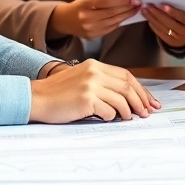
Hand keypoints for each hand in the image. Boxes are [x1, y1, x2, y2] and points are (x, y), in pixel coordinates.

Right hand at [29, 60, 160, 122]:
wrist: (35, 98)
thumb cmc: (57, 93)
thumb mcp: (81, 79)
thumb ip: (101, 82)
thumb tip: (127, 97)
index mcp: (95, 65)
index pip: (126, 75)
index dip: (141, 89)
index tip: (149, 101)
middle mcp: (95, 72)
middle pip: (128, 86)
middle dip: (141, 101)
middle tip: (146, 113)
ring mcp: (91, 85)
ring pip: (122, 98)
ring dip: (129, 111)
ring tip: (130, 118)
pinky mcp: (86, 99)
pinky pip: (109, 110)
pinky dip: (113, 116)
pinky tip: (111, 119)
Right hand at [49, 0, 141, 40]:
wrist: (65, 20)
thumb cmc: (79, 6)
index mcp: (86, 4)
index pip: (108, 2)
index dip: (123, 1)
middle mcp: (87, 17)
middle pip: (113, 13)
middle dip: (128, 8)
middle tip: (139, 4)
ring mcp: (90, 28)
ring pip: (113, 22)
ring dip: (126, 16)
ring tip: (135, 10)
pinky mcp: (93, 36)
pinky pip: (110, 28)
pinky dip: (119, 22)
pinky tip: (125, 18)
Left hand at [143, 4, 184, 49]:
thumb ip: (184, 8)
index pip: (183, 17)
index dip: (173, 12)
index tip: (162, 5)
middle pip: (171, 23)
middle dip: (158, 14)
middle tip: (148, 5)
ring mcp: (178, 39)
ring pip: (163, 28)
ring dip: (152, 18)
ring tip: (145, 10)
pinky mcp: (170, 42)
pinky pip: (160, 33)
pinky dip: (153, 25)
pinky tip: (149, 18)